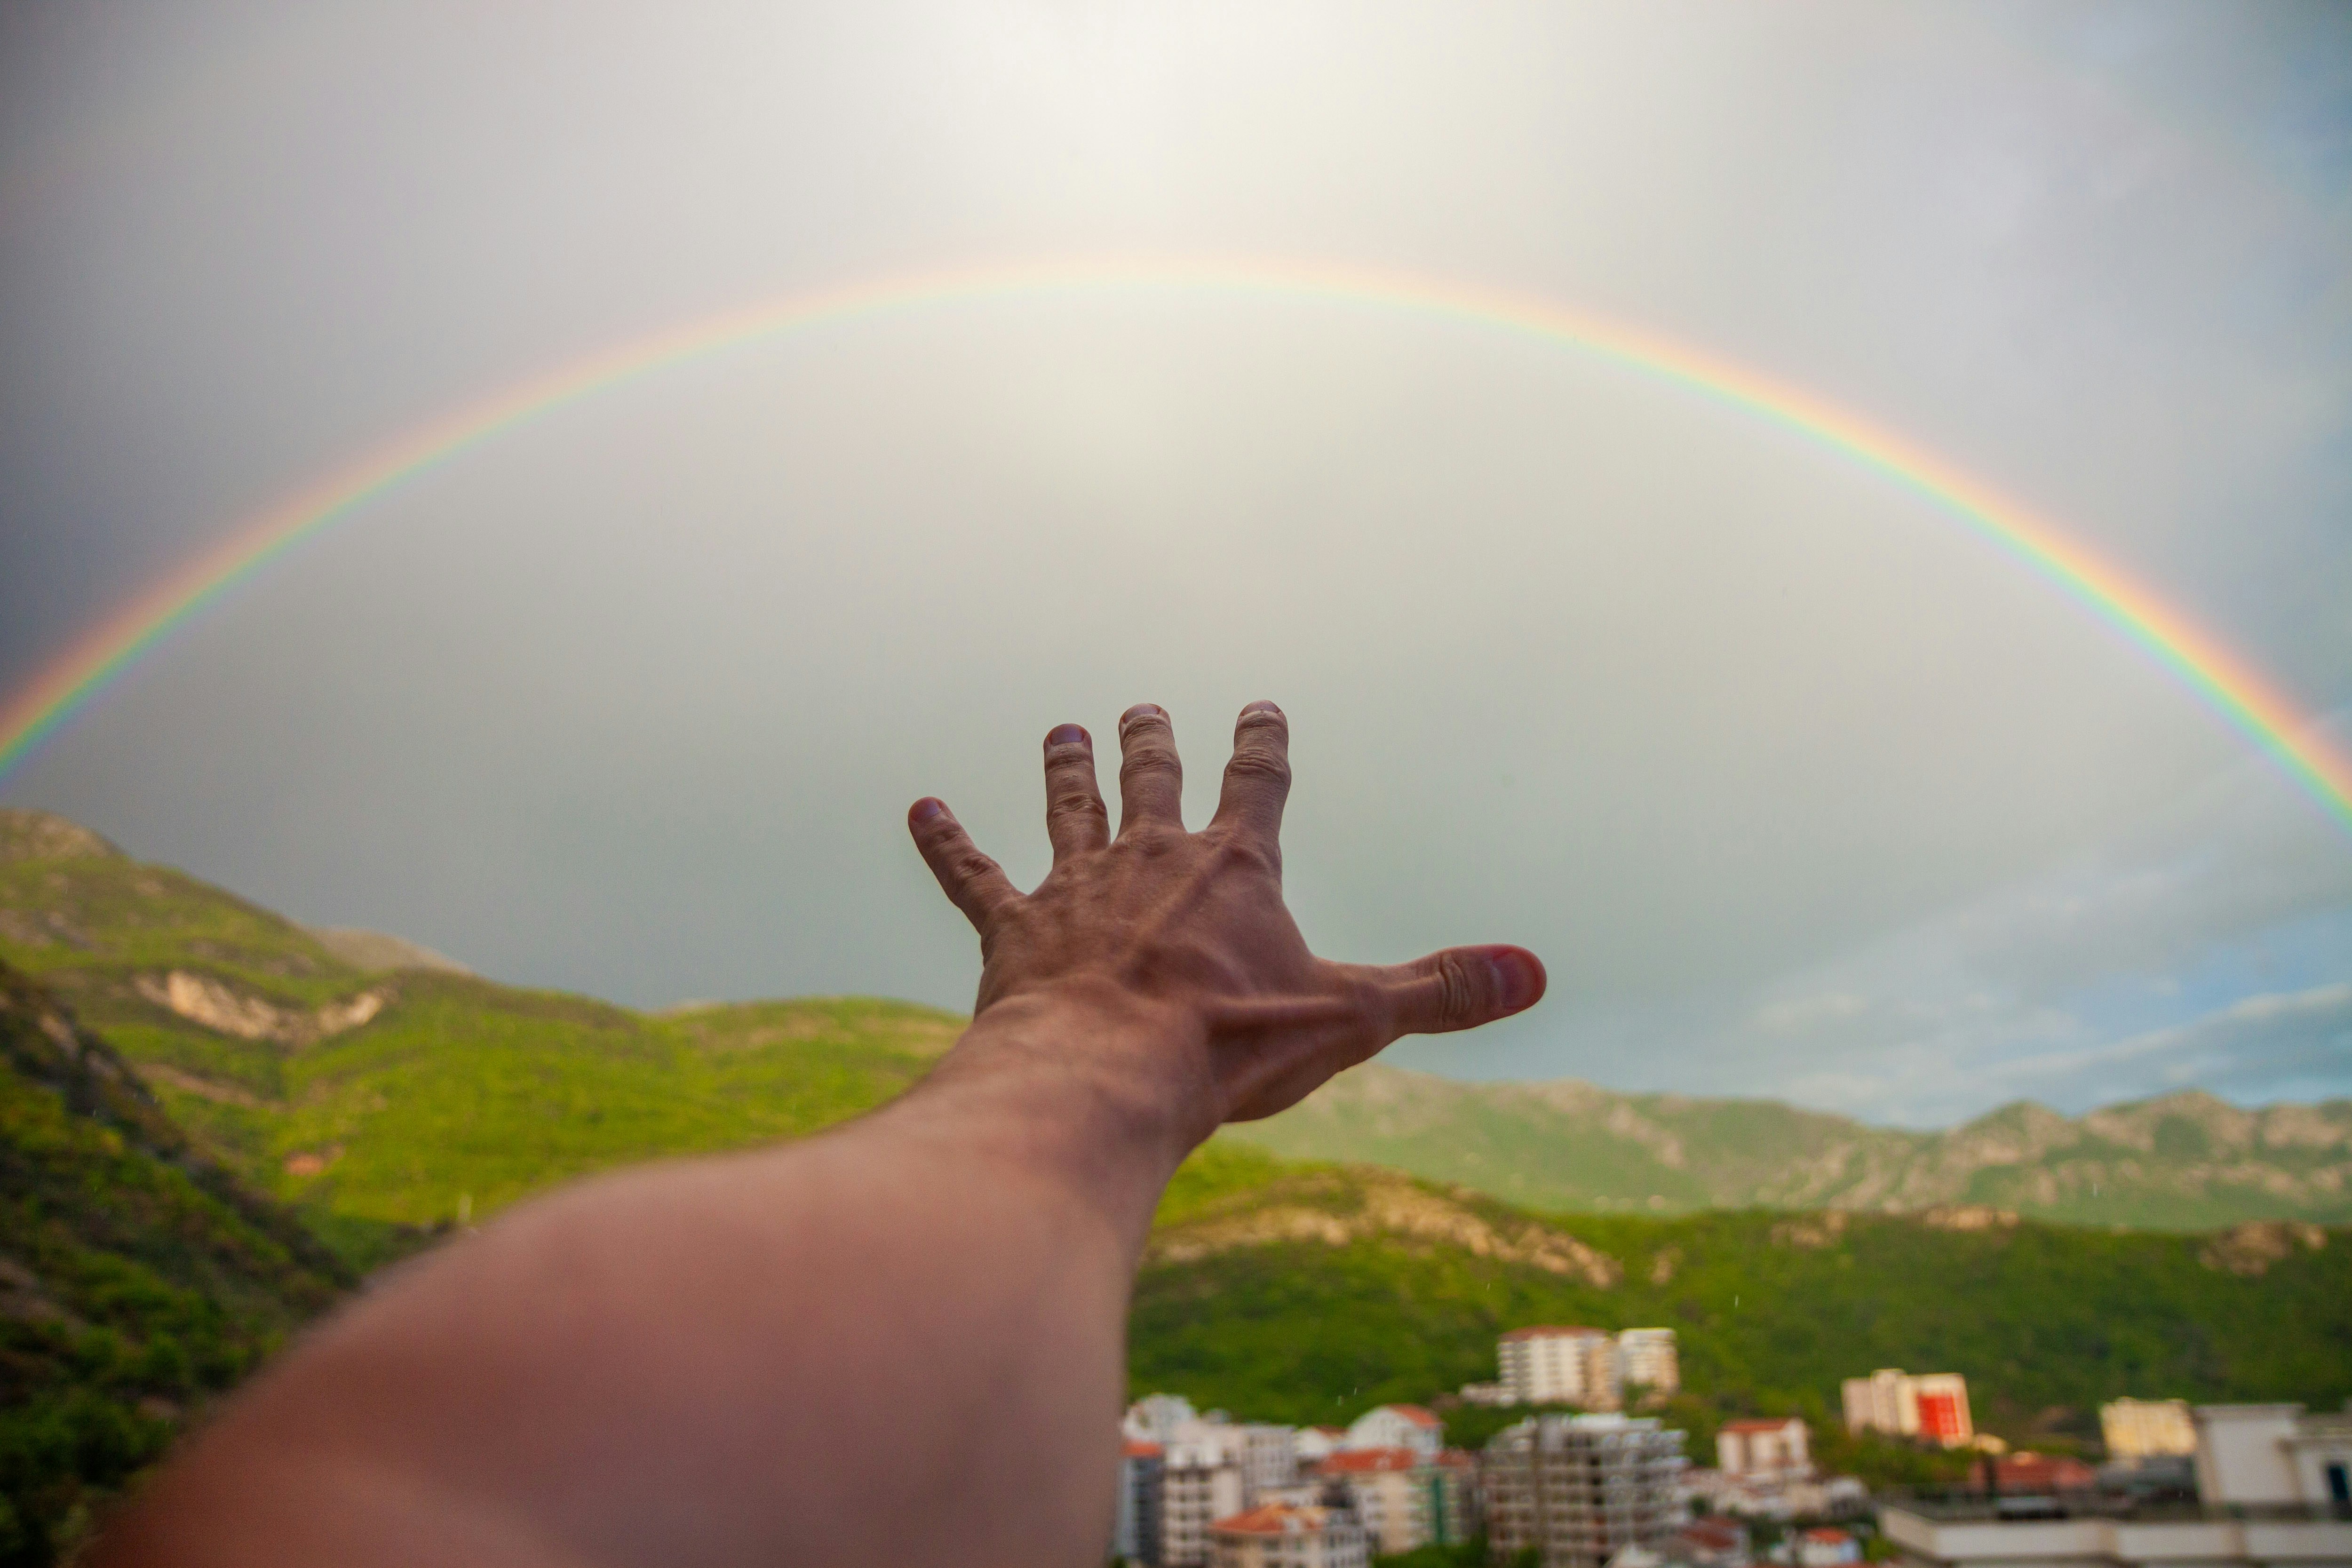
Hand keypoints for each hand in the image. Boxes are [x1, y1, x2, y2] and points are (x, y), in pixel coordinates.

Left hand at [908, 701, 1543, 1132]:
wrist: (1107, 1076)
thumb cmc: (1229, 1048)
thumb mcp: (1353, 1018)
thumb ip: (1440, 990)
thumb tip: (1536, 970)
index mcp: (1233, 870)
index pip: (1258, 783)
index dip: (1262, 742)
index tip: (1261, 704)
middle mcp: (1150, 860)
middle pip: (1153, 781)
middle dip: (1152, 743)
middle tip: (1142, 710)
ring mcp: (1074, 889)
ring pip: (1068, 809)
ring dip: (1066, 769)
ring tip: (1062, 729)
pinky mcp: (1011, 930)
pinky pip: (971, 874)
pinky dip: (943, 841)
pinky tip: (918, 808)